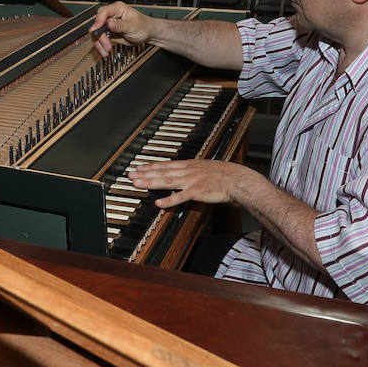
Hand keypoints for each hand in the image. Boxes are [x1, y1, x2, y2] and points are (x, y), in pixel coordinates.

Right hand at [89, 1, 151, 56]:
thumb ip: (120, 25)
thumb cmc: (143, 26)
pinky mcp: (109, 33)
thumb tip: (109, 22)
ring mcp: (109, 25)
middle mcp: (111, 15)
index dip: (98, 20)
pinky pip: (100, 39)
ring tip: (107, 50)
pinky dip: (101, 46)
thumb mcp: (133, 26)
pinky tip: (105, 51)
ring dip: (100, 43)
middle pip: (98, 24)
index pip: (104, 12)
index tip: (96, 29)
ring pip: (97, 33)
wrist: (147, 34)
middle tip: (107, 45)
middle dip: (101, 36)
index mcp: (118, 8)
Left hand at [126, 158, 268, 210]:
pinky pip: (180, 197)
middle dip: (144, 173)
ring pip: (166, 181)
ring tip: (137, 184)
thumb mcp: (205, 167)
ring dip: (150, 183)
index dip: (151, 166)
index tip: (139, 167)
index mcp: (189, 165)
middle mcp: (187, 171)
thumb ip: (193, 170)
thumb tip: (185, 171)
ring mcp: (191, 181)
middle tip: (130, 175)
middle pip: (162, 172)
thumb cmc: (224, 174)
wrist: (237, 179)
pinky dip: (168, 200)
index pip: (166, 165)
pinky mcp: (196, 192)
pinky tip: (158, 202)